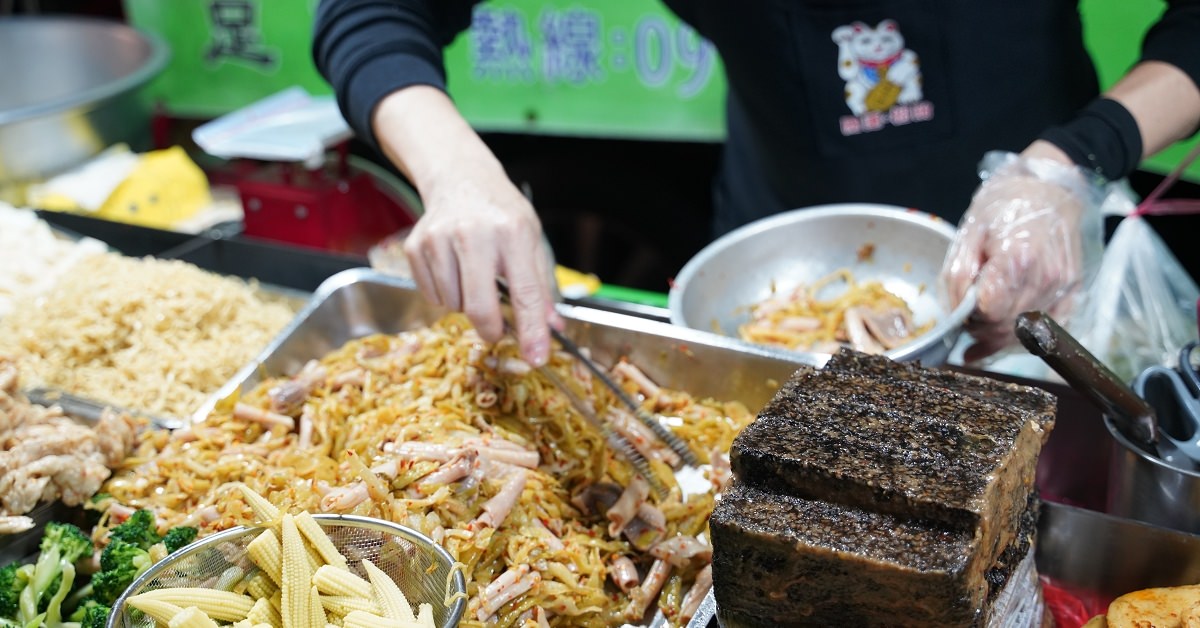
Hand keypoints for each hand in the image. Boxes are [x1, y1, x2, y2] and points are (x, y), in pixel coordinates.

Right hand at [371, 86, 560, 366]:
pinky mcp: (415, 246)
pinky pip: (432, 295)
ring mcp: (439, 239)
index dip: (531, 330)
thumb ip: (541, 287)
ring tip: (475, 277)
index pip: (525, 292)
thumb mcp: (531, 240)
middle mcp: (473, 233)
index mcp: (512, 232)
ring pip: (454, 305)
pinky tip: (454, 269)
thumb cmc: (501, 213)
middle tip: (498, 331)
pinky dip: (446, 294)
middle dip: (491, 329)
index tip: (536, 358)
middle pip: (479, 307)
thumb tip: (552, 329)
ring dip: (467, 304)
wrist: (461, 178)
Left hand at [940, 144, 1094, 361]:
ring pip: (1027, 333)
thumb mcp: (969, 232)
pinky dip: (1024, 335)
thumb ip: (959, 276)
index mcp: (1018, 259)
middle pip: (1008, 327)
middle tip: (967, 320)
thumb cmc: (1006, 205)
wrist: (1049, 188)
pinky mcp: (1073, 292)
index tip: (961, 310)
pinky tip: (1004, 334)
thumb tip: (956, 313)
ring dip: (1000, 337)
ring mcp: (1063, 287)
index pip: (990, 312)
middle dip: (982, 330)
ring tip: (981, 328)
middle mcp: (1046, 277)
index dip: (970, 317)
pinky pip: (1047, 328)